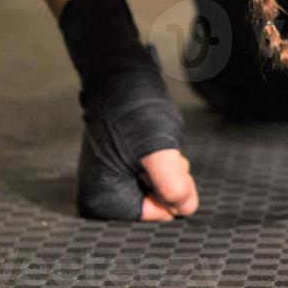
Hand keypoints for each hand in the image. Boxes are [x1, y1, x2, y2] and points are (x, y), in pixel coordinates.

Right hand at [76, 59, 199, 220]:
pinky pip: (152, 172)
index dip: (173, 187)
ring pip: (160, 185)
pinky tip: (150, 138)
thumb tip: (185, 209)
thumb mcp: (158, 149)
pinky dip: (160, 157)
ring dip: (167, 163)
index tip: (167, 160)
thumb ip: (172, 185)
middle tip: (161, 148)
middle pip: (159, 201)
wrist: (116, 74)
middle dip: (169, 175)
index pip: (160, 213)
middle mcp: (101, 198)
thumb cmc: (131, 108)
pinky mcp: (117, 167)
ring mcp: (109, 181)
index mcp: (103, 203)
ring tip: (153, 139)